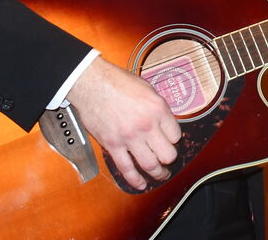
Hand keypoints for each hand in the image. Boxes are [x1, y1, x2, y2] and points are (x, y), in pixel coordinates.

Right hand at [65, 57, 181, 189]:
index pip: (176, 135)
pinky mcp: (113, 146)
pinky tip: (142, 184)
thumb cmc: (118, 83)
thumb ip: (158, 108)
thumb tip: (165, 122)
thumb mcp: (148, 89)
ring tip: (161, 175)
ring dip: (158, 173)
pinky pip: (126, 168)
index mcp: (158, 110)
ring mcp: (129, 138)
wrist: (92, 84)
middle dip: (169, 159)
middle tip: (168, 160)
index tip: (170, 140)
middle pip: (168, 154)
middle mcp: (146, 126)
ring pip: (150, 165)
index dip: (174, 139)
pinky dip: (135, 180)